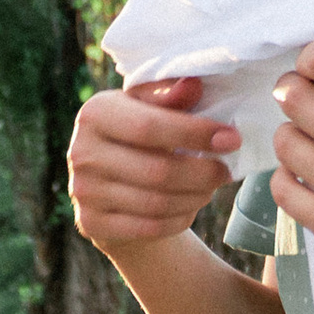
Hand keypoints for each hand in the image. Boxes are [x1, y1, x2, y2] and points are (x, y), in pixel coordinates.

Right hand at [69, 77, 242, 261]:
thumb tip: (193, 85)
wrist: (106, 184)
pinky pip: (148, 227)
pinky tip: (191, 208)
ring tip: (210, 188)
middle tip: (225, 171)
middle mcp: (81, 152)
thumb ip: (169, 96)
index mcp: (95, 113)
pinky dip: (178, 220)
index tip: (231, 139)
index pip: (149, 126)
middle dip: (201, 173)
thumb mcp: (148, 107)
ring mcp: (83, 192)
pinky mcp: (91, 223)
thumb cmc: (136, 136)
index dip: (194, 134)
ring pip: (155, 203)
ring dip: (193, 198)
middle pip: (156, 170)